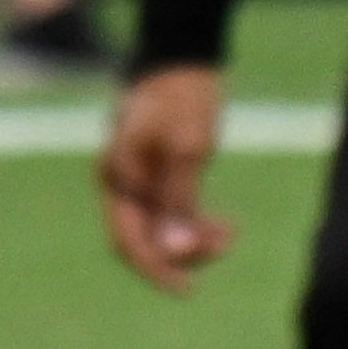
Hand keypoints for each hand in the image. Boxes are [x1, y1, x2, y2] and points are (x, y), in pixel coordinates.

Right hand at [99, 66, 231, 291]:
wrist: (183, 60)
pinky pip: (171, 214)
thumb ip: (178, 199)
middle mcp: (122, 183)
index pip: (129, 240)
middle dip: (180, 253)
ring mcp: (138, 180)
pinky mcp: (157, 176)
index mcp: (119, 176)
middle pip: (143, 240)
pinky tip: (223, 227)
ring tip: (228, 235)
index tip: (187, 288)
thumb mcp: (189, 147)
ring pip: (161, 231)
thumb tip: (176, 248)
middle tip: (222, 245)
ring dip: (192, 241)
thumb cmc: (183, 96)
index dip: (156, 268)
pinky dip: (195, 224)